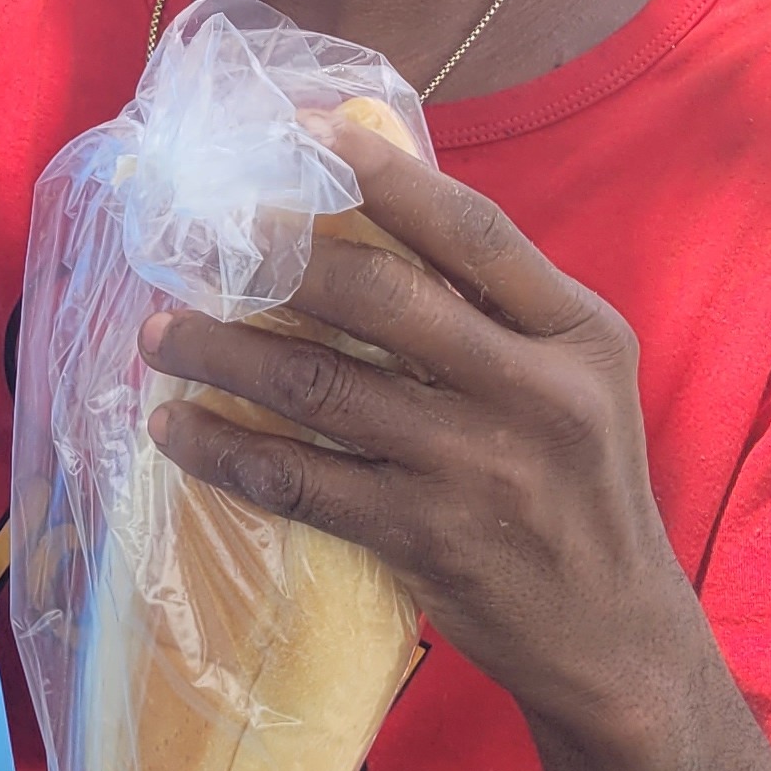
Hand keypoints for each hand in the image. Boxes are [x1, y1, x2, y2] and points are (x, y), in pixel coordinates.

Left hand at [137, 118, 695, 728]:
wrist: (613, 639)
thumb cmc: (576, 488)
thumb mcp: (575, 378)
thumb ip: (497, 310)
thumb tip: (369, 221)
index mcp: (576, 331)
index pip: (470, 229)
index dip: (383, 174)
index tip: (299, 131)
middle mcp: (534, 389)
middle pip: (380, 295)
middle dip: (273, 259)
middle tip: (192, 243)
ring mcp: (476, 467)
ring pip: (320, 385)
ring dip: (222, 354)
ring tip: (158, 334)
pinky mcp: (425, 536)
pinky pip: (301, 479)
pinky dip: (227, 450)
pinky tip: (177, 430)